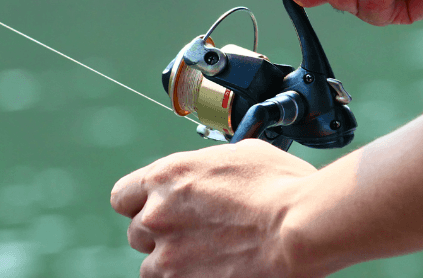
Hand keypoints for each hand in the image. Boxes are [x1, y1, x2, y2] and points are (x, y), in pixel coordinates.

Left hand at [111, 139, 316, 277]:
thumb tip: (211, 172)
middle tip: (194, 233)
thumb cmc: (280, 187)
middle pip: (138, 232)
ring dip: (172, 262)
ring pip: (151, 266)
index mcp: (166, 177)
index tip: (155, 208)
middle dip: (161, 233)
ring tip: (207, 256)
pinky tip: (215, 269)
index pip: (123, 196)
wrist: (299, 228)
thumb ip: (209, 166)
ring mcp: (168, 256)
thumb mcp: (241, 155)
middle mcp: (157, 216)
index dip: (140, 203)